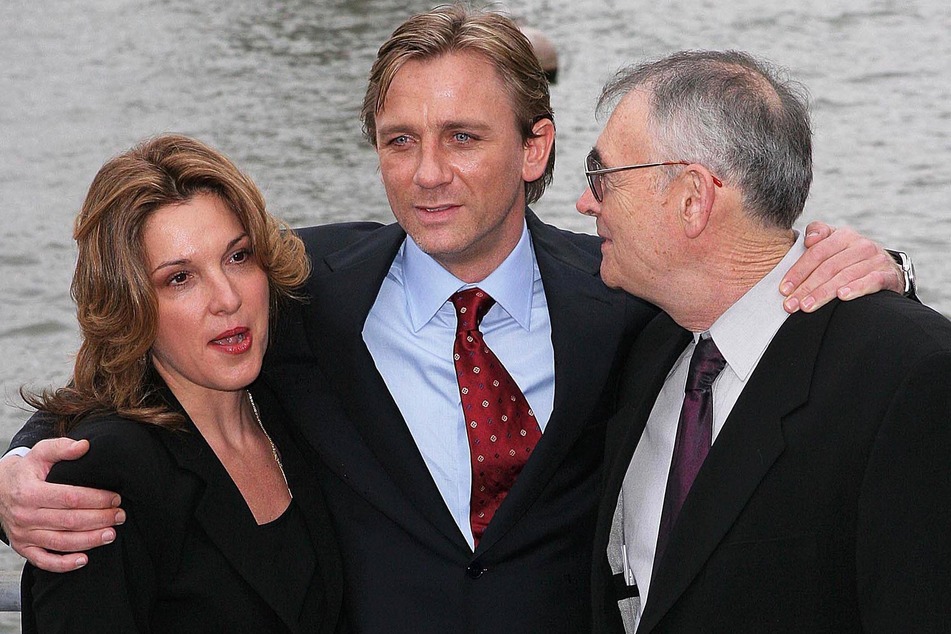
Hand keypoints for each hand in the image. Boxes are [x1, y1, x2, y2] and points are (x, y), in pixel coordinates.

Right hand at [0, 438, 124, 571]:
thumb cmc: (27, 470)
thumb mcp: (40, 453)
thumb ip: (62, 448)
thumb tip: (84, 446)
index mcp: (30, 492)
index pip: (69, 497)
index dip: (96, 499)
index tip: (116, 498)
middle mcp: (24, 515)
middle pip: (69, 522)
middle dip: (99, 519)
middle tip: (120, 516)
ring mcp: (23, 534)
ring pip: (60, 543)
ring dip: (89, 541)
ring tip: (111, 535)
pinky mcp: (23, 547)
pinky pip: (43, 561)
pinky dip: (64, 564)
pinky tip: (85, 560)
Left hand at [780, 222, 902, 312]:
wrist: (885, 269)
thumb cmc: (849, 258)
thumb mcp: (833, 243)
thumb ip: (818, 234)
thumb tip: (808, 239)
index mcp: (843, 236)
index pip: (816, 253)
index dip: (798, 271)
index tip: (784, 289)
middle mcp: (861, 245)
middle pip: (828, 267)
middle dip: (806, 287)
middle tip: (790, 304)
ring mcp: (876, 259)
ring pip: (845, 276)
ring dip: (823, 293)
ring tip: (807, 306)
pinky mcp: (888, 274)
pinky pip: (871, 281)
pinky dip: (856, 288)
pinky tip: (842, 297)